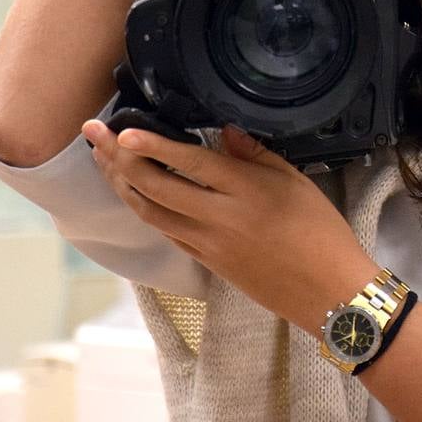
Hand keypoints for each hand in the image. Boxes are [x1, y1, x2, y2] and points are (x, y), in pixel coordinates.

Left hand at [82, 120, 377, 332]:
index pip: (189, 163)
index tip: (121, 131)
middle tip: (94, 134)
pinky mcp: (206, 262)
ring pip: (150, 212)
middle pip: (155, 187)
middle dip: (119, 160)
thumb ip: (256, 155)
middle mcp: (218, 218)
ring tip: (103, 160)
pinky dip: (144, 209)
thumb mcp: (296, 182)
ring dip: (122, 185)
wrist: (326, 291)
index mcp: (245, 191)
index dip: (152, 145)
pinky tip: (135, 193)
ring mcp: (207, 244)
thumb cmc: (321, 231)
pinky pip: (165, 231)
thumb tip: (225, 132)